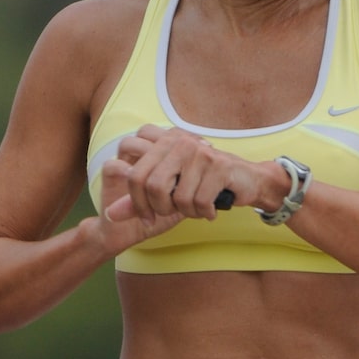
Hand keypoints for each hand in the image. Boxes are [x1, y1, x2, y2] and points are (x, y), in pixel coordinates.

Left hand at [100, 125, 280, 232]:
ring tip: (197, 207)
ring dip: (187, 212)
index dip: (136, 202)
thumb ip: (137, 201)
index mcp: (163, 142)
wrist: (250, 181)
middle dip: (161, 209)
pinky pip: (198, 202)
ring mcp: (199, 152)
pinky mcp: (218, 166)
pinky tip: (211, 208)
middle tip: (172, 214)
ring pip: (177, 198)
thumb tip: (109, 215)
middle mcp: (179, 142)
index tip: (147, 216)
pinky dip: (204, 212)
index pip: (134, 175)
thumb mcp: (168, 191)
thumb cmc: (204, 185)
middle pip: (152, 187)